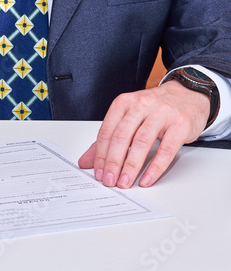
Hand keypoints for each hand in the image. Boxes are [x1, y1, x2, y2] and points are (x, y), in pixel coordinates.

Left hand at [78, 80, 209, 187]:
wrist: (189, 94)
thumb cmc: (155, 108)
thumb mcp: (128, 117)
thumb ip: (108, 139)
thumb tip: (87, 161)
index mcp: (124, 103)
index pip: (107, 131)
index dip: (100, 155)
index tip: (98, 172)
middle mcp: (141, 106)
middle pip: (122, 137)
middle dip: (113, 162)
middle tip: (109, 180)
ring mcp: (162, 114)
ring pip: (141, 143)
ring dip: (131, 166)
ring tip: (125, 182)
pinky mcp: (180, 125)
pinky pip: (165, 150)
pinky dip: (155, 167)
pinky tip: (147, 179)